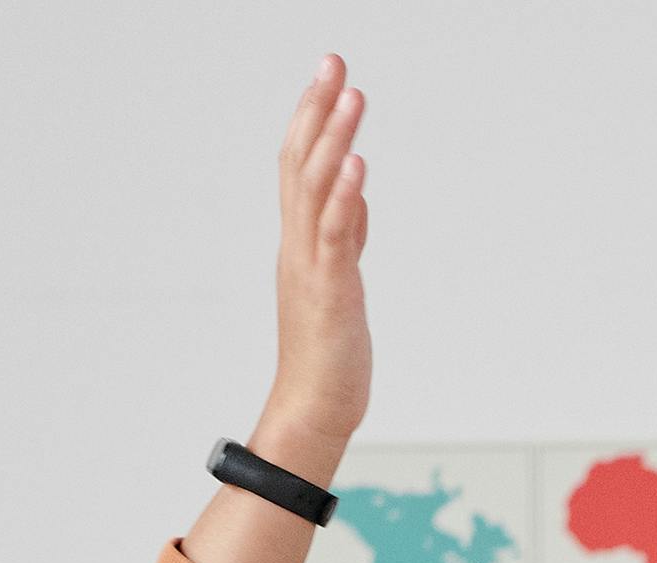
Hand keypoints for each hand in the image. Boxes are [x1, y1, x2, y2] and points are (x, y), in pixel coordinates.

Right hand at [256, 59, 374, 472]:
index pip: (299, 165)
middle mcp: (299, 245)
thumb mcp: (341, 282)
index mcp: (300, 242)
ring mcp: (311, 266)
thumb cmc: (328, 352)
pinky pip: (335, 237)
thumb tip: (357, 196)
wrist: (315, 408)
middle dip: (318, 108)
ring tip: (351, 95)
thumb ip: (346, 236)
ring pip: (316, 189)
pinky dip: (345, 199)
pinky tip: (356, 166)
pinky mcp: (330, 291)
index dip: (312, 117)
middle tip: (334, 60)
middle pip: (301, 162)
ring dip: (334, 139)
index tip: (328, 75)